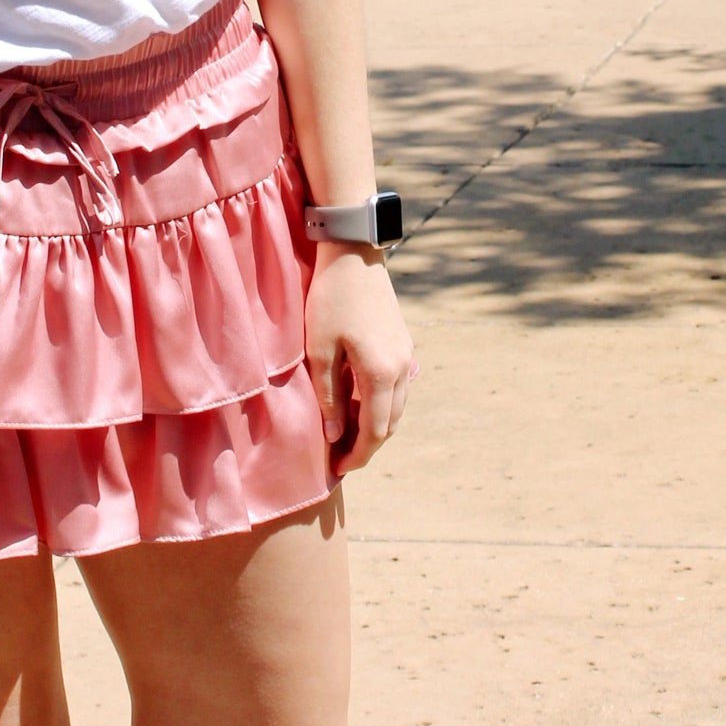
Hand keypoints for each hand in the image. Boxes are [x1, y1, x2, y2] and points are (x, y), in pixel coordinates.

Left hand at [304, 246, 416, 477]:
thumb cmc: (331, 300)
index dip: (357, 455)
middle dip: (367, 445)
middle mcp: (401, 369)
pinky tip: (357, 403)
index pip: (374, 432)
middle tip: (340, 457)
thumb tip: (333, 434)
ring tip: (346, 434)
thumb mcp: (320, 350)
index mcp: (381, 374)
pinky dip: (381, 404)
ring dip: (375, 426)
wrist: (354, 256)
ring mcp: (406, 356)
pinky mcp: (403, 344)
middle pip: (389, 424)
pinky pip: (397, 387)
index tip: (337, 469)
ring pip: (397, 407)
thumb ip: (329, 395)